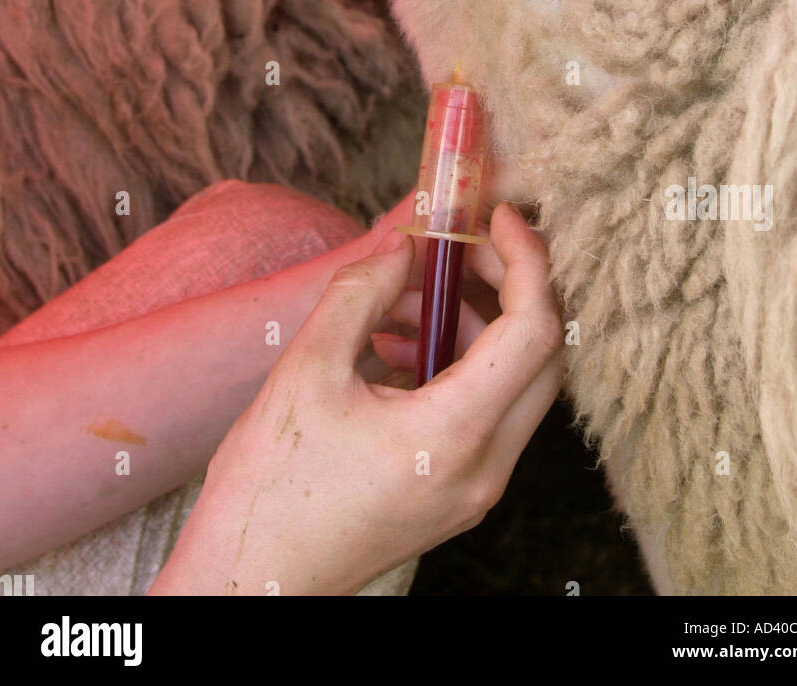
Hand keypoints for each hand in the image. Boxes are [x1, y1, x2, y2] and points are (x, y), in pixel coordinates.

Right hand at [149, 202, 562, 595]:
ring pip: (515, 384)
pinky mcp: (458, 494)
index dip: (526, 260)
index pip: (532, 332)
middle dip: (510, 286)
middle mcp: (484, 469)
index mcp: (453, 436)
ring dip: (475, 325)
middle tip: (460, 247)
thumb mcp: (306, 371)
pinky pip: (487, 412)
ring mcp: (477, 488)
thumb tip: (404, 245)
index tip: (499, 216)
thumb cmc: (270, 488)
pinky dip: (459, 365)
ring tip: (400, 300)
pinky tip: (394, 345)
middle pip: (540, 357)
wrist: (256, 580)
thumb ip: (360, 294)